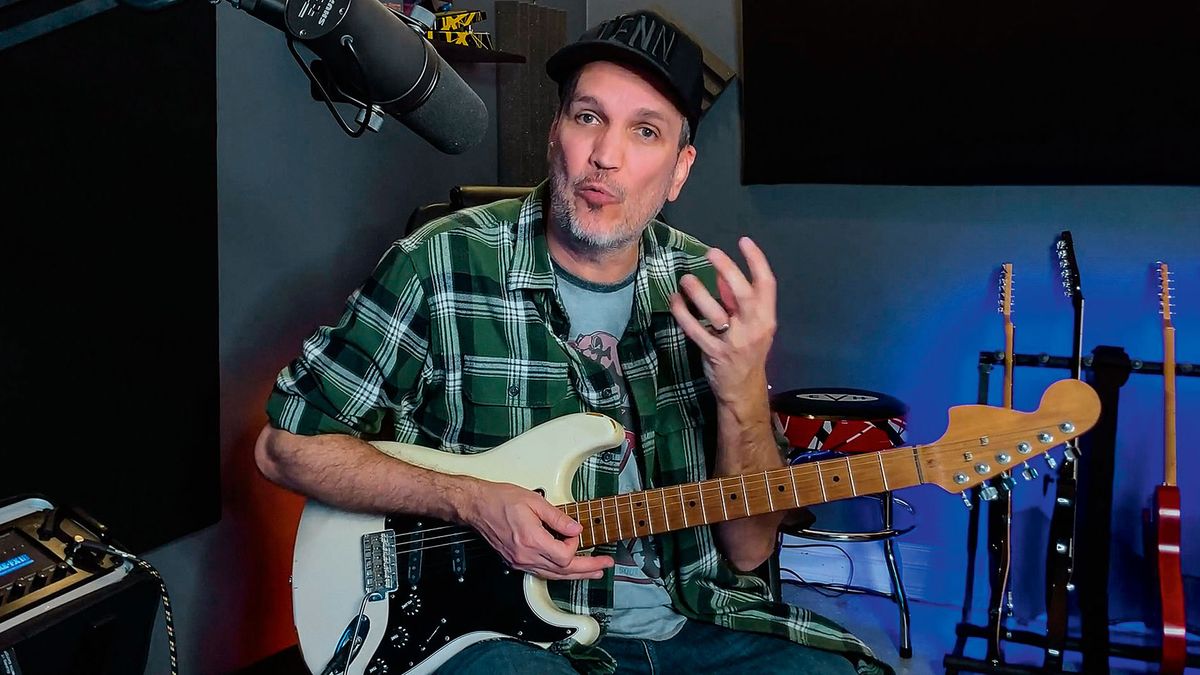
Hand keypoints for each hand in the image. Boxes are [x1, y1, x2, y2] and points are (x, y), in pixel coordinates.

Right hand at [462, 480, 614, 580]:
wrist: (477, 506)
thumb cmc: (500, 500)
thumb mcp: (534, 501)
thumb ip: (558, 517)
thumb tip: (576, 529)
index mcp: (532, 539)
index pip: (564, 555)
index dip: (575, 545)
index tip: (574, 532)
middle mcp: (526, 555)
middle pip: (563, 570)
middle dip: (587, 569)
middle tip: (604, 566)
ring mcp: (520, 561)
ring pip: (553, 575)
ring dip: (575, 575)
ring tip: (592, 573)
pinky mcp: (516, 562)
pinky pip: (541, 572)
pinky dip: (558, 573)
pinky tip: (567, 570)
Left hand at [669, 236, 776, 403]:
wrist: (743, 389)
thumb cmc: (747, 351)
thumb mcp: (751, 325)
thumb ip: (737, 301)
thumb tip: (723, 276)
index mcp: (766, 317)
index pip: (767, 284)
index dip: (756, 261)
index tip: (744, 242)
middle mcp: (754, 328)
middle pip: (743, 294)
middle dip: (728, 270)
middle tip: (711, 252)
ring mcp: (734, 342)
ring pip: (715, 312)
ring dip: (699, 292)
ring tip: (686, 278)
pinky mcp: (714, 353)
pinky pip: (695, 330)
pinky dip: (683, 313)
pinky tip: (674, 300)